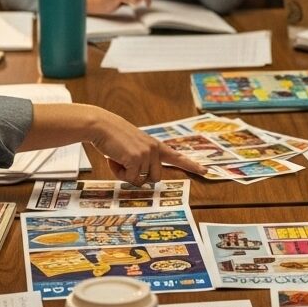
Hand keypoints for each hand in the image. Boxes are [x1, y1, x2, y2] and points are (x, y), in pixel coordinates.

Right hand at [90, 108, 205, 182]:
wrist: (101, 125)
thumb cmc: (113, 138)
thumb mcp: (133, 147)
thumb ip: (142, 159)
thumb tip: (143, 180)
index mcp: (155, 145)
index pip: (177, 156)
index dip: (191, 165)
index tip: (206, 171)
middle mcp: (154, 149)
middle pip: (155, 178)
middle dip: (139, 177)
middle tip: (124, 163)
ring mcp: (146, 154)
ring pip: (139, 180)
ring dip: (126, 175)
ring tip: (118, 158)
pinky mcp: (136, 159)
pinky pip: (129, 179)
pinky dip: (118, 173)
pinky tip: (114, 159)